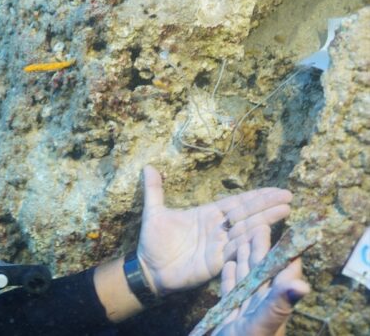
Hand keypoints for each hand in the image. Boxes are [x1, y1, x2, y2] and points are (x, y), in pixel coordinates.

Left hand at [137, 165, 292, 294]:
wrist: (147, 269)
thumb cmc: (153, 241)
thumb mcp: (154, 212)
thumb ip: (154, 190)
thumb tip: (148, 166)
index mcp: (207, 215)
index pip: (236, 203)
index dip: (255, 197)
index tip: (276, 190)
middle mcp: (217, 229)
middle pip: (246, 215)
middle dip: (266, 206)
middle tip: (288, 197)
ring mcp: (218, 246)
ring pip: (244, 232)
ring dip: (264, 222)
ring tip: (284, 211)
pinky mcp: (215, 263)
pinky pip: (235, 252)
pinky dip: (249, 244)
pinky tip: (265, 235)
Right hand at [213, 234, 309, 335]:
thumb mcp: (261, 324)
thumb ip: (278, 305)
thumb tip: (302, 286)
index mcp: (272, 303)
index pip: (284, 272)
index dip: (285, 252)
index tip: (286, 232)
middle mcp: (261, 304)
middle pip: (263, 271)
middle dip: (261, 249)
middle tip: (260, 226)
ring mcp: (245, 309)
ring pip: (246, 278)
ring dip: (245, 259)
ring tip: (242, 240)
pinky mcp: (229, 315)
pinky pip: (231, 291)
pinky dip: (229, 277)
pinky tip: (228, 265)